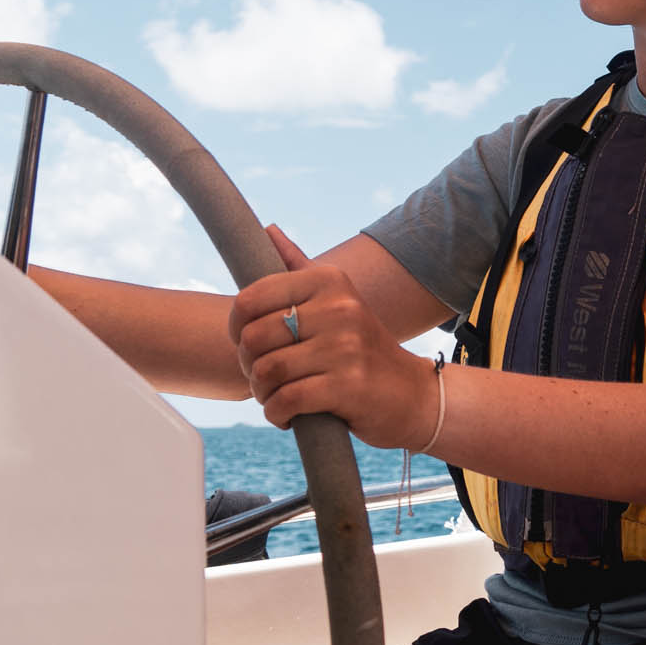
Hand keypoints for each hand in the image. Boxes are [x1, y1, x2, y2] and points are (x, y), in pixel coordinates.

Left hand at [230, 226, 433, 447]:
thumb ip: (299, 267)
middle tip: (264, 376)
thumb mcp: (337, 299)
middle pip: (254, 338)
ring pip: (267, 371)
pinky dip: (276, 413)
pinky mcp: (348, 385)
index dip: (235, 328)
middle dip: (248, 365)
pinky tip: (286, 414)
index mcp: (329, 281)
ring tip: (275, 395)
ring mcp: (346, 347)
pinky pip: (286, 400)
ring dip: (262, 392)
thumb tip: (267, 230)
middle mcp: (340, 307)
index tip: (249, 344)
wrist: (410, 392)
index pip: (249, 299)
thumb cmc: (361, 347)